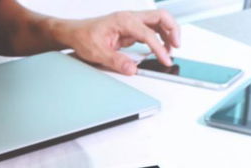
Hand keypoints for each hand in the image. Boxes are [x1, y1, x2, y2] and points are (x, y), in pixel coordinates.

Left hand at [52, 9, 179, 74]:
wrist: (74, 33)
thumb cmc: (83, 36)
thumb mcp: (97, 52)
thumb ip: (116, 61)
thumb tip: (132, 68)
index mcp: (123, 20)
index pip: (148, 33)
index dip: (159, 48)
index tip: (165, 60)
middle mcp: (130, 18)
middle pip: (161, 17)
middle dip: (173, 30)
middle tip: (176, 47)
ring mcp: (132, 22)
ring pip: (158, 21)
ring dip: (168, 33)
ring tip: (171, 50)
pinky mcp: (131, 29)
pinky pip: (151, 29)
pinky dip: (160, 37)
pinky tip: (160, 49)